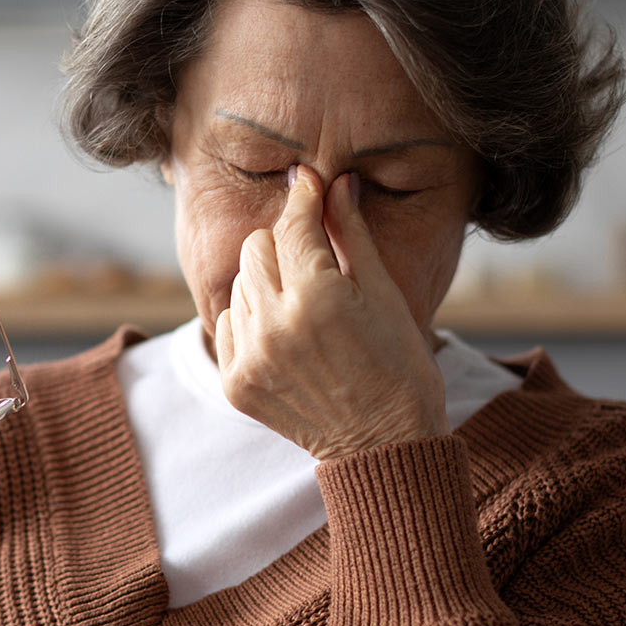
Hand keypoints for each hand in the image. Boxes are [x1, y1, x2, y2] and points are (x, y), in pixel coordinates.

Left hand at [214, 166, 449, 459]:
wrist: (384, 444)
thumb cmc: (399, 366)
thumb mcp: (384, 294)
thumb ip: (352, 235)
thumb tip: (335, 184)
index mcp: (318, 298)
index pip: (294, 226)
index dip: (304, 199)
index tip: (309, 181)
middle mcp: (275, 325)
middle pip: (257, 248)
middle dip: (286, 245)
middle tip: (317, 263)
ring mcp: (250, 356)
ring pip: (241, 284)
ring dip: (268, 285)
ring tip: (306, 309)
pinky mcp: (234, 382)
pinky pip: (227, 323)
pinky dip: (251, 321)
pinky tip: (286, 337)